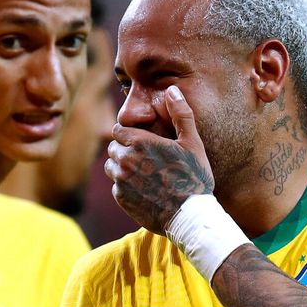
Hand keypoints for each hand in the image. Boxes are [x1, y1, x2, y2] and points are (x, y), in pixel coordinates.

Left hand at [105, 85, 213, 233]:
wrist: (190, 217)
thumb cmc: (194, 178)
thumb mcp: (193, 143)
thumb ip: (181, 114)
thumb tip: (172, 89)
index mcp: (140, 142)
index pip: (119, 130)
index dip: (130, 134)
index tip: (143, 142)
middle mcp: (125, 160)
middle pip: (114, 148)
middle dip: (126, 150)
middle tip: (146, 159)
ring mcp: (121, 181)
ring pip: (112, 167)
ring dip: (123, 168)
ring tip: (145, 175)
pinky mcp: (121, 199)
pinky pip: (116, 187)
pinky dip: (126, 187)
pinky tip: (145, 190)